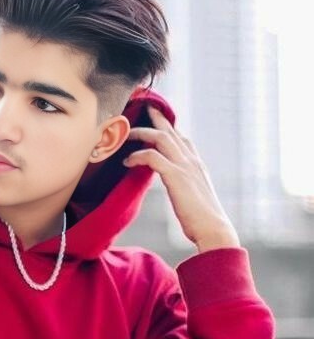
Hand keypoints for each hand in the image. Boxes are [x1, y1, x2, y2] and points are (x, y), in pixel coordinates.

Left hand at [123, 104, 240, 250]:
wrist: (214, 230)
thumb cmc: (202, 220)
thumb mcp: (193, 197)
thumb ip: (184, 185)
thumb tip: (175, 185)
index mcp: (197, 164)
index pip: (181, 138)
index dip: (167, 127)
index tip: (153, 121)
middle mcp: (192, 160)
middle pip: (170, 130)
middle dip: (154, 117)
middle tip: (139, 108)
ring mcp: (185, 166)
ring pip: (160, 138)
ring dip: (140, 133)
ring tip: (125, 135)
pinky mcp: (176, 177)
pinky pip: (152, 157)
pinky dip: (138, 156)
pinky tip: (127, 161)